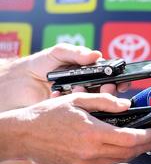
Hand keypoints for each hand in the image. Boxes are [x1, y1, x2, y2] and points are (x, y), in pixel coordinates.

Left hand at [0, 43, 120, 111]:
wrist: (17, 80)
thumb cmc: (39, 64)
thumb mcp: (59, 53)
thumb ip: (77, 52)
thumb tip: (96, 55)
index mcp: (89, 73)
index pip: (111, 78)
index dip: (119, 80)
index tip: (121, 81)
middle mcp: (86, 87)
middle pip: (106, 92)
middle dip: (108, 90)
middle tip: (105, 87)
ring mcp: (77, 100)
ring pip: (93, 103)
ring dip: (89, 95)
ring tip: (76, 88)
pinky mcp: (66, 111)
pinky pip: (76, 111)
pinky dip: (69, 102)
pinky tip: (58, 94)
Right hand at [6, 93, 150, 163]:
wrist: (24, 134)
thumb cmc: (49, 115)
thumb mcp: (78, 99)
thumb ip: (105, 101)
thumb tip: (126, 104)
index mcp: (93, 132)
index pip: (129, 138)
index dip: (146, 136)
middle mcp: (90, 151)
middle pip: (128, 153)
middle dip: (146, 146)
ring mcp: (84, 163)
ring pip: (118, 162)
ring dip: (135, 155)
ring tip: (145, 147)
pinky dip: (118, 161)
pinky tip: (124, 154)